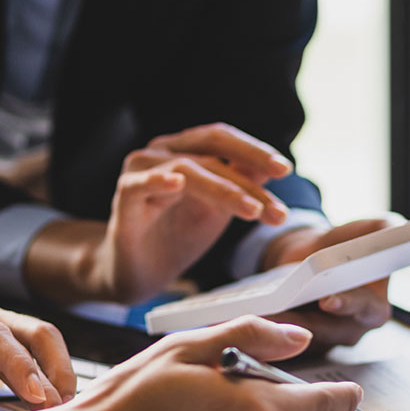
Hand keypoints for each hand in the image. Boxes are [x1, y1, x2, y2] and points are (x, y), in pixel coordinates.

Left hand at [0, 273, 74, 407]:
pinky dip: (53, 368)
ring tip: (68, 408)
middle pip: (28, 332)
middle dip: (52, 372)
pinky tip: (58, 398)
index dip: (17, 364)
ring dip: (60, 370)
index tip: (38, 397)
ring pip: (41, 335)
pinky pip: (37, 343)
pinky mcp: (0, 327)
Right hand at [25, 124, 293, 304]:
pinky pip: (139, 184)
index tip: (286, 169)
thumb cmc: (177, 235)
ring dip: (224, 189)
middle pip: (210, 148)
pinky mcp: (123, 197)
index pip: (223, 139)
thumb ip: (241, 185)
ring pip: (186, 169)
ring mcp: (140, 171)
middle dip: (249, 169)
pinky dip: (157, 180)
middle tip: (278, 192)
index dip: (255, 150)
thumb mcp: (218, 209)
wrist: (138, 271)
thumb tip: (271, 169)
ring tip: (252, 210)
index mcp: (187, 150)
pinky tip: (176, 183)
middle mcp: (162, 152)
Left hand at [260, 217, 394, 348]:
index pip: (364, 310)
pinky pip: (280, 343)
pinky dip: (264, 330)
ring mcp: (322, 339)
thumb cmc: (342, 247)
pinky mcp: (296, 344)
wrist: (311, 257)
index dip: (348, 305)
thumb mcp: (367, 232)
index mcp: (373, 307)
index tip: (328, 299)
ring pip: (300, 339)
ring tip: (258, 314)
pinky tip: (247, 317)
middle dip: (305, 322)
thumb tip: (396, 230)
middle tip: (283, 312)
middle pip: (328, 330)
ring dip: (278, 328)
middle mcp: (350, 329)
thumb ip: (384, 231)